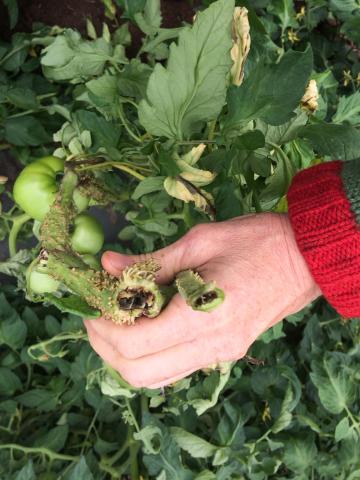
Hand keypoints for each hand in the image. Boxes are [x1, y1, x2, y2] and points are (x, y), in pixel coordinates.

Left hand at [84, 213, 320, 388]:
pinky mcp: (224, 352)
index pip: (136, 343)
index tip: (90, 305)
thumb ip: (151, 261)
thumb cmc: (257, 241)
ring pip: (156, 378)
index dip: (103, 328)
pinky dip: (150, 355)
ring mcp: (219, 354)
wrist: (304, 259)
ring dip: (126, 356)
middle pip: (139, 373)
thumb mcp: (200, 242)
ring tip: (116, 321)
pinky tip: (145, 326)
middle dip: (106, 348)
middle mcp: (211, 346)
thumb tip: (108, 265)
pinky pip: (175, 368)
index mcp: (205, 316)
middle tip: (96, 316)